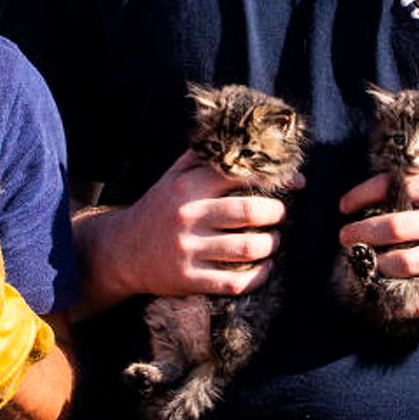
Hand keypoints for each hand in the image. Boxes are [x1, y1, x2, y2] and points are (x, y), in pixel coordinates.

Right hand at [74, 150, 302, 313]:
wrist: (122, 251)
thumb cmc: (158, 208)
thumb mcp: (173, 176)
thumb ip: (204, 156)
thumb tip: (245, 136)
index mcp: (188, 186)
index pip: (242, 175)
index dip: (277, 178)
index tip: (296, 183)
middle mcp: (188, 216)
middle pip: (251, 212)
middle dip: (277, 214)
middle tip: (280, 216)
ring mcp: (187, 249)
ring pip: (248, 248)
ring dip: (271, 245)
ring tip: (272, 241)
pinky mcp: (188, 279)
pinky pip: (234, 282)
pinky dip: (258, 276)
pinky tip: (263, 268)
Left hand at [339, 166, 418, 315]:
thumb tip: (378, 176)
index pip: (393, 186)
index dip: (361, 195)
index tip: (344, 207)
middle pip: (394, 227)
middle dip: (360, 234)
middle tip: (344, 238)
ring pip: (406, 263)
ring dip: (380, 266)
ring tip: (370, 264)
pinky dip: (408, 304)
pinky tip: (394, 303)